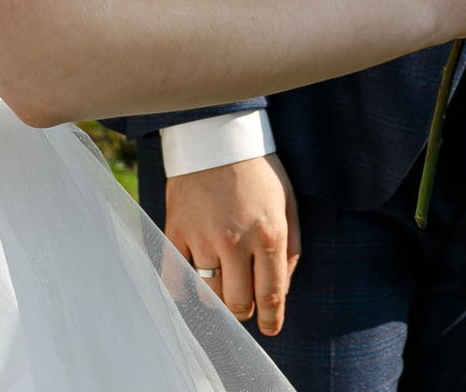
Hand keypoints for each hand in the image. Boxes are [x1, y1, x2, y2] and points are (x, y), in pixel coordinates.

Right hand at [163, 152, 299, 335]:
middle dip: (243, 311)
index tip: (271, 329)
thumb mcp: (288, 204)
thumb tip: (282, 291)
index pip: (271, 295)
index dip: (272, 319)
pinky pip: (175, 276)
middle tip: (244, 304)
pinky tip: (190, 287)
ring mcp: (203, 237)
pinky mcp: (177, 230)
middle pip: (237, 303)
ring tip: (222, 284)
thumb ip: (290, 250)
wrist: (218, 136)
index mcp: (269, 235)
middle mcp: (236, 241)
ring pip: (208, 293)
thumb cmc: (259, 171)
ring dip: (217, 296)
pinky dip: (182, 289)